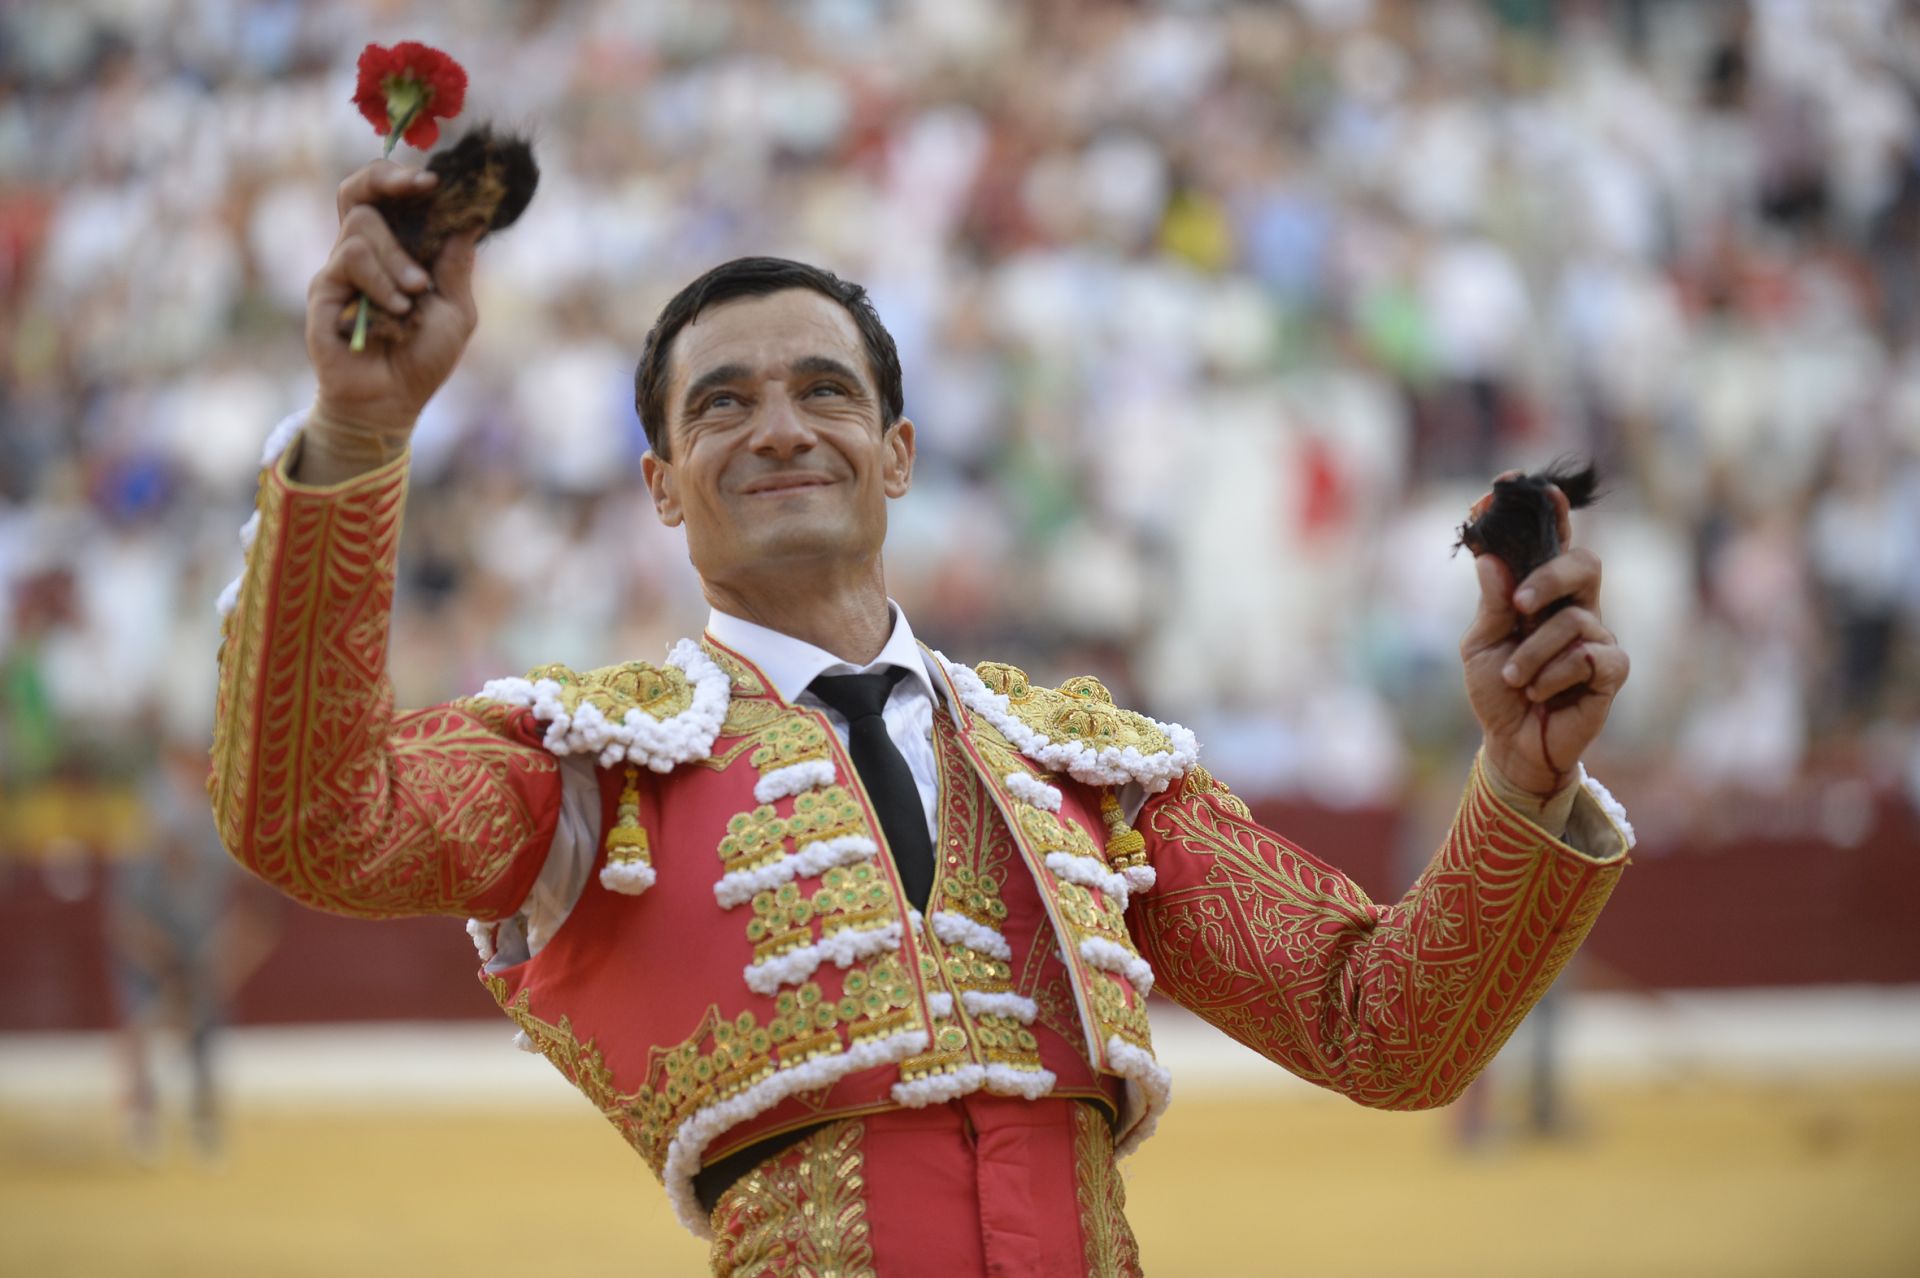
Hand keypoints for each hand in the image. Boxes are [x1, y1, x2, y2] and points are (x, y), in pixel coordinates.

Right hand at [303, 160, 479, 443]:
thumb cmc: (422, 358)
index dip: (402, 178)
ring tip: (415, 294)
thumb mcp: (456, 310)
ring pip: (362, 227)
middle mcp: (364, 253)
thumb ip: (457, 264)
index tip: (434, 180)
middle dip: (387, 179)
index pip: (386, 197)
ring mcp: (340, 269)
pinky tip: (396, 311)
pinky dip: (381, 283)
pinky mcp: (323, 290)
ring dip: (397, 258)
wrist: (391, 402)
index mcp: (397, 251)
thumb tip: (472, 217)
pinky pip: (350, 260)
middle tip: (420, 186)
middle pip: (359, 191)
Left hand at [1458, 478, 1629, 795]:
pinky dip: (1554, 674)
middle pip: (1584, 562)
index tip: (1515, 481)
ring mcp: (1598, 635)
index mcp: (1542, 592)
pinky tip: (1541, 691)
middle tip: (1519, 607)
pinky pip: (1589, 656)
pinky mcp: (1612, 669)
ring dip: (1533, 653)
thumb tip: (1490, 561)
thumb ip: (1490, 604)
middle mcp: (1576, 606)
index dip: (1541, 509)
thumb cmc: (1497, 690)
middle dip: (1549, 578)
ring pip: (1573, 620)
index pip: (1549, 540)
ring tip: (1518, 679)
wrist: (1512, 744)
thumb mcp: (1480, 645)